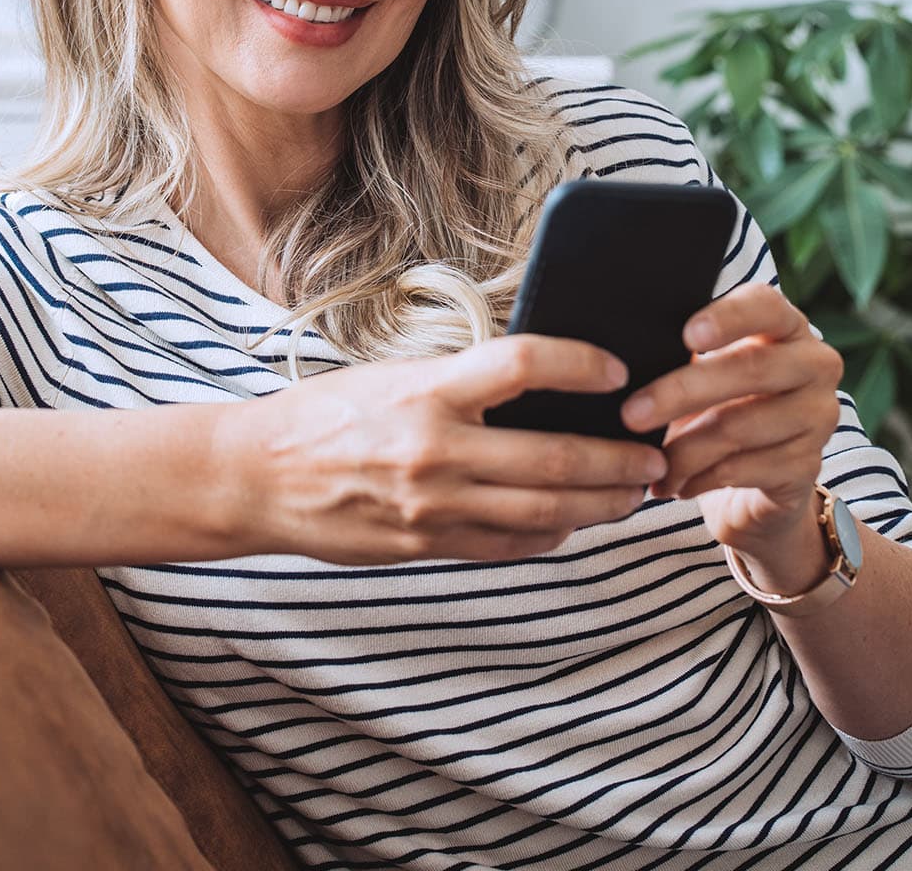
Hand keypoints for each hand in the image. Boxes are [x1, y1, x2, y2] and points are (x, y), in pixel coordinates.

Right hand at [222, 335, 671, 565]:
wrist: (256, 477)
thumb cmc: (326, 415)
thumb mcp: (393, 376)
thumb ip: (461, 382)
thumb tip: (541, 382)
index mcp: (425, 390)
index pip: (523, 364)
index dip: (581, 364)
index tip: (618, 367)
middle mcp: (433, 449)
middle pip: (553, 457)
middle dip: (617, 460)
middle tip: (655, 456)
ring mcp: (431, 506)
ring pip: (542, 513)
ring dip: (600, 505)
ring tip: (632, 494)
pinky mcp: (425, 545)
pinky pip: (506, 547)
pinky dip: (550, 536)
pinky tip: (572, 524)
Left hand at [619, 283, 842, 553]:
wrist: (761, 481)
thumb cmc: (722, 406)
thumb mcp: (707, 372)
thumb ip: (684, 353)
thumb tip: (624, 351)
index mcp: (787, 326)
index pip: (767, 305)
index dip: (729, 317)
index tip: (686, 334)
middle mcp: (814, 365)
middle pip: (750, 369)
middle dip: (682, 392)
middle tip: (630, 415)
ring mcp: (817, 417)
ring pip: (740, 427)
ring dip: (682, 450)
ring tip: (646, 463)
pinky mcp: (807, 465)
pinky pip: (743, 470)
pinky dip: (697, 479)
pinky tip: (673, 485)